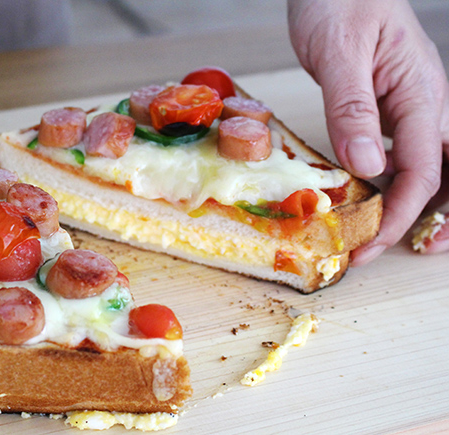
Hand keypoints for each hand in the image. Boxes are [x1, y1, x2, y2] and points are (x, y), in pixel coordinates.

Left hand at [287, 0, 448, 263]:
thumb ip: (353, 108)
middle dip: (430, 218)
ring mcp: (407, 105)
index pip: (423, 169)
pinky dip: (391, 180)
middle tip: (403, 252)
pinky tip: (370, 193)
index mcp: (421, 94)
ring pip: (428, 165)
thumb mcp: (340, 54)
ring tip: (387, 234)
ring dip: (414, 204)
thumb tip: (367, 166)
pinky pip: (401, 150)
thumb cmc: (340, 2)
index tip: (370, 242)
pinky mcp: (387, 106)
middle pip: (445, 173)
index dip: (400, 213)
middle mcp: (423, 104)